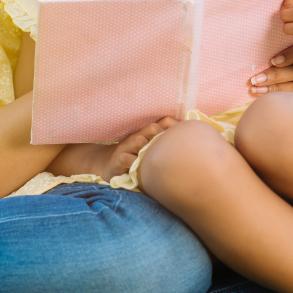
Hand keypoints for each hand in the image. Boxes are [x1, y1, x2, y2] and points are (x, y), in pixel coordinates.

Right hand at [45, 117, 176, 180]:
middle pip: (154, 128)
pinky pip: (125, 158)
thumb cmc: (132, 156)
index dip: (175, 126)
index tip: (187, 136)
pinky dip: (132, 162)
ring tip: (156, 158)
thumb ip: (162, 144)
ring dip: (148, 147)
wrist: (105, 163)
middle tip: (172, 149)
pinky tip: (140, 170)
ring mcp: (126, 147)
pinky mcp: (117, 160)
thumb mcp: (147, 148)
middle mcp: (137, 137)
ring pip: (139, 140)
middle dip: (164, 136)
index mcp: (147, 133)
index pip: (164, 122)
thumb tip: (187, 142)